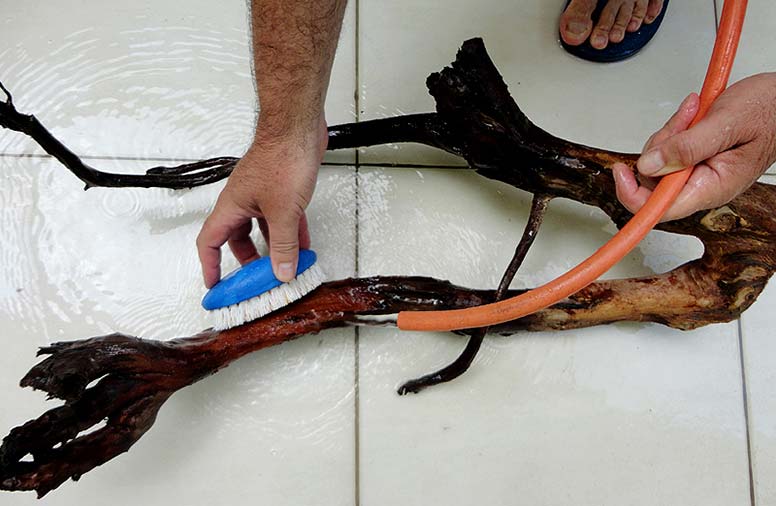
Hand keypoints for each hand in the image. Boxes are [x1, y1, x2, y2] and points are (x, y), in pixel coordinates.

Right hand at [197, 116, 327, 286]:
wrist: (299, 130)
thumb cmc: (282, 157)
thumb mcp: (283, 213)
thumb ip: (283, 245)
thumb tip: (281, 272)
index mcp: (232, 206)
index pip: (209, 242)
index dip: (209, 266)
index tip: (214, 284)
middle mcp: (243, 201)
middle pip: (237, 238)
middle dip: (247, 261)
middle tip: (256, 279)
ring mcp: (262, 195)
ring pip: (261, 229)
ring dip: (272, 248)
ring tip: (284, 266)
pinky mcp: (281, 190)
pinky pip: (281, 219)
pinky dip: (290, 234)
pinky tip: (303, 245)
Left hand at [613, 72, 775, 221]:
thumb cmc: (769, 111)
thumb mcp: (725, 124)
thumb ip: (687, 147)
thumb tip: (648, 167)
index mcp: (712, 187)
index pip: (661, 208)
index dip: (633, 195)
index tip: (620, 173)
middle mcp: (703, 185)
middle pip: (654, 180)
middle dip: (660, 147)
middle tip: (683, 123)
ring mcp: (699, 173)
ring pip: (659, 161)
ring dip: (670, 134)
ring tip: (696, 114)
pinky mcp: (695, 159)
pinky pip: (669, 149)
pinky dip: (676, 129)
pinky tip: (694, 115)